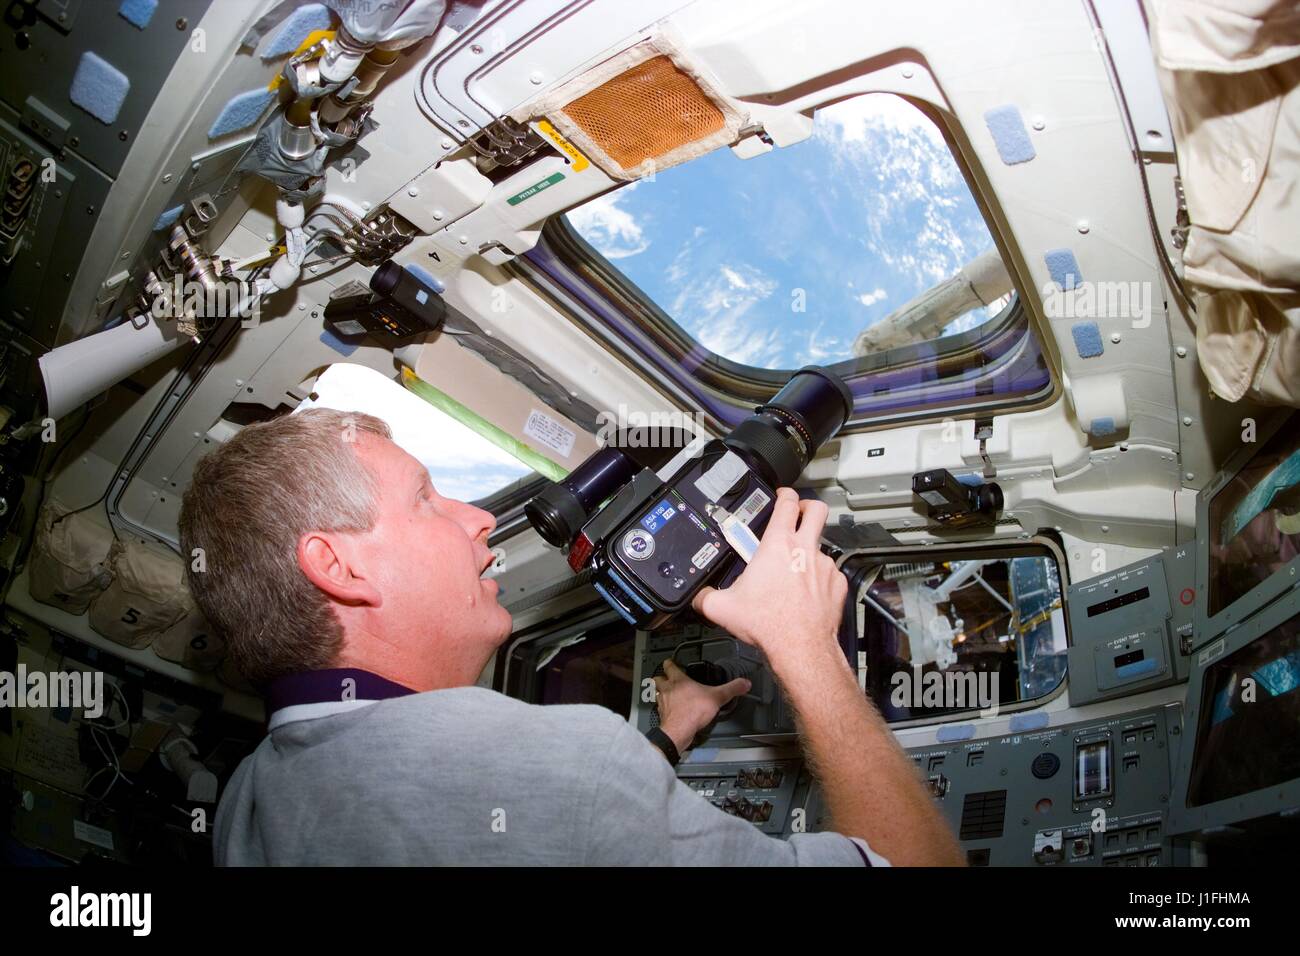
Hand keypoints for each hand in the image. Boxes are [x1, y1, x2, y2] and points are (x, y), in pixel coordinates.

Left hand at [653, 659, 749, 752]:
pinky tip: (671, 711)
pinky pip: (660, 709)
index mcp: (678, 680)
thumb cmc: (692, 712)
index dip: (669, 663)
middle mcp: (667, 690)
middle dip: (661, 677)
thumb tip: (744, 683)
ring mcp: (663, 703)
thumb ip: (731, 689)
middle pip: (657, 678)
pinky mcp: (662, 716)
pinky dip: (664, 708)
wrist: (679, 731)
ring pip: (656, 693)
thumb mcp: (717, 697)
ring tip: (667, 694)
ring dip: (660, 693)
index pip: (669, 666)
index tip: (671, 661)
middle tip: (666, 678)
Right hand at [691, 488, 846, 663]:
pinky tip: (808, 593)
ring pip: (821, 546)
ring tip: (796, 570)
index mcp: (778, 545)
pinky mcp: (837, 585)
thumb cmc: (769, 624)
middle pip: (816, 510)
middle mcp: (805, 550)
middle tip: (798, 514)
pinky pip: (830, 573)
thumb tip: (698, 598)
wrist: (800, 647)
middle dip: (808, 506)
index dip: (784, 493)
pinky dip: (820, 579)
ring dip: (809, 552)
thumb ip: (705, 597)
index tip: (781, 495)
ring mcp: (825, 566)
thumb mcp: (723, 608)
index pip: (786, 503)